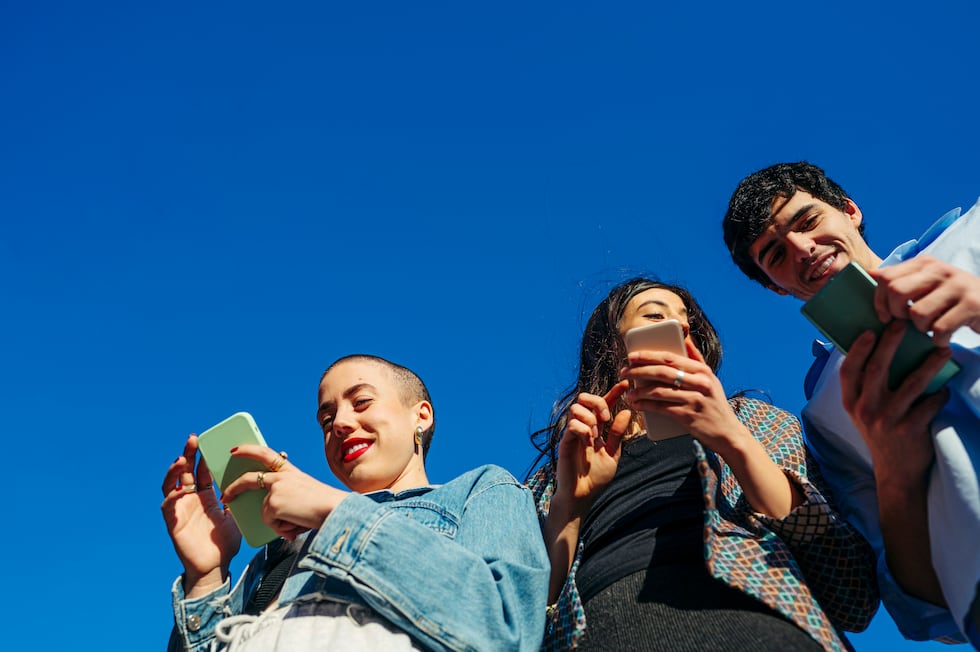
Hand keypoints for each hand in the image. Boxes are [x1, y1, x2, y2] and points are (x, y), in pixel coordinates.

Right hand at [161, 435, 241, 594]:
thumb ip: (240, 497)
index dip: (204, 456)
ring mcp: (180, 509)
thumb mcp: (236, 515)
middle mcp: (191, 499)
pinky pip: (168, 506)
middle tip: (193, 439)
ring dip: (175, 470)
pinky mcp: (173, 522)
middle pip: (186, 472)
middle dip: (188, 454)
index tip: (208, 440)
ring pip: (171, 484)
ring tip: (182, 458)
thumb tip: (259, 479)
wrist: (216, 567)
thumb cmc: (225, 543)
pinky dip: (172, 496)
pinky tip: (180, 489)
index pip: (202, 471)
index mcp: (206, 496)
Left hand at [221, 445, 348, 539]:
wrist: (334, 510)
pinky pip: (270, 522)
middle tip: (226, 496)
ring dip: (280, 522)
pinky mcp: (273, 503)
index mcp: (291, 471)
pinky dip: (282, 528)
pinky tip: (295, 525)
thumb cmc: (325, 507)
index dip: (249, 450)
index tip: (234, 450)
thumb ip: (286, 499)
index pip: (266, 454)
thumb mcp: (304, 496)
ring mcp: (276, 488)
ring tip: (298, 522)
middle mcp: (281, 476)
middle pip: (250, 478)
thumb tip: (272, 516)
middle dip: (234, 487)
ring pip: (265, 512)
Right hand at [555, 381, 631, 509]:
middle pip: (585, 399)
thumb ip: (618, 434)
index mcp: (597, 429)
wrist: (582, 495)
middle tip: (605, 417)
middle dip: (598, 402)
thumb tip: (626, 412)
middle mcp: (584, 427)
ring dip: (590, 418)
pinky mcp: (565, 441)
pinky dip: (583, 430)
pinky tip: (589, 443)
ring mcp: (573, 434)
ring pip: (577, 408)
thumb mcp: (613, 454)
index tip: (625, 384)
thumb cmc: (596, 477)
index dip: (614, 393)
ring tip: (596, 435)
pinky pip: (573, 425)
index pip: (604, 405)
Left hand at [624, 340, 803, 516]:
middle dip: (639, 370)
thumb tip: (684, 338)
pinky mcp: (688, 417)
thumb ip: (696, 360)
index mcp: (703, 370)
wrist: (728, 434)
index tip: (632, 355)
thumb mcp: (710, 379)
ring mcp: (694, 400)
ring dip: (639, 391)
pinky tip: (636, 404)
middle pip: (662, 372)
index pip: (671, 358)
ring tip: (628, 392)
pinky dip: (645, 406)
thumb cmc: (714, 404)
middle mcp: (700, 383)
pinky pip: (661, 408)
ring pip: (659, 391)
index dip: (648, 355)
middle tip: (624, 372)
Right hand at [840, 320, 950, 483]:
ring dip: (929, 364)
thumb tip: (878, 352)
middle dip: (891, 343)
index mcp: (851, 403)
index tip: (870, 330)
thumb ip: (865, 389)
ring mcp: (887, 420)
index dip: (858, 349)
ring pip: (911, 384)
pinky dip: (940, 394)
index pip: (848, 370)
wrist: (896, 472)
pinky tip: (946, 388)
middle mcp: (866, 410)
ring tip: (943, 351)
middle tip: (903, 325)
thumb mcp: (863, 413)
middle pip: (877, 369)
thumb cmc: (881, 434)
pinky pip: (930, 404)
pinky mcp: (910, 429)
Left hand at [869, 255, 979, 345]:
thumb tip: (870, 273)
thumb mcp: (928, 284)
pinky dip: (937, 340)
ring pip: (917, 313)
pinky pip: (939, 328)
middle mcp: (941, 270)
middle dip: (896, 313)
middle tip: (907, 322)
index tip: (884, 316)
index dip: (879, 300)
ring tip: (931, 329)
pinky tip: (943, 339)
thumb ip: (901, 279)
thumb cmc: (953, 300)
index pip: (886, 277)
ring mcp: (958, 286)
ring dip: (920, 329)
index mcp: (925, 263)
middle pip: (896, 291)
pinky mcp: (972, 305)